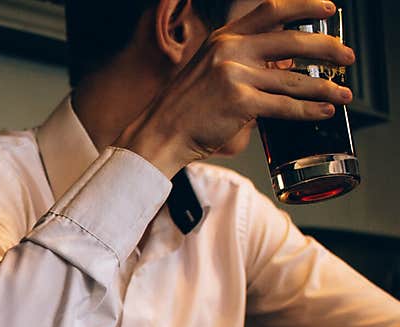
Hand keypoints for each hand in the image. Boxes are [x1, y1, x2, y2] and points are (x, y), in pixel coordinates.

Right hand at [117, 0, 354, 177]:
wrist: (159, 133)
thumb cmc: (183, 109)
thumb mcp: (209, 71)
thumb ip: (244, 63)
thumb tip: (283, 64)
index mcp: (223, 39)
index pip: (271, 11)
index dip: (305, 7)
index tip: (329, 9)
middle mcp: (230, 51)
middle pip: (292, 41)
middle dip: (328, 48)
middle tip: (347, 56)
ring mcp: (235, 76)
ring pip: (294, 78)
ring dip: (325, 86)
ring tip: (343, 93)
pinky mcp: (240, 103)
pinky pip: (285, 106)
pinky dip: (309, 110)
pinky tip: (323, 110)